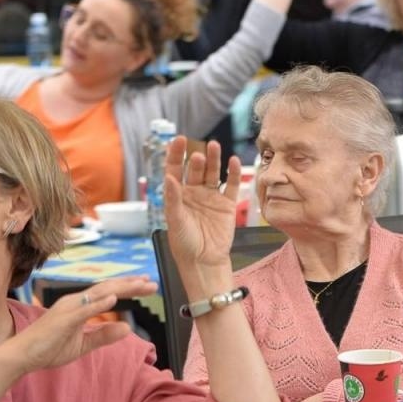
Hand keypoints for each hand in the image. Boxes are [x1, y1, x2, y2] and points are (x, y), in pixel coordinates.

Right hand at [2, 278, 158, 372]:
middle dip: (131, 285)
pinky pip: (83, 310)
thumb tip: (127, 328)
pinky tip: (113, 298)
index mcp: (79, 307)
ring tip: (139, 285)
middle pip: (107, 289)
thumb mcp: (84, 344)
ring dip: (120, 288)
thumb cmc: (48, 348)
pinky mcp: (62, 320)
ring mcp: (68, 309)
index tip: (147, 285)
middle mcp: (75, 303)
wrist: (22, 356)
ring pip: (98, 294)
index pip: (108, 293)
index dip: (128, 288)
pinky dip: (98, 303)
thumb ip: (104, 335)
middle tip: (152, 283)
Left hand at [163, 136, 240, 289]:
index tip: (178, 140)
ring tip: (214, 147)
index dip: (175, 154)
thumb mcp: (175, 221)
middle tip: (198, 154)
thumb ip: (173, 199)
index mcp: (177, 195)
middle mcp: (194, 193)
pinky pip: (231, 186)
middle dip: (197, 160)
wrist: (205, 261)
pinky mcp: (227, 205)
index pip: (174, 169)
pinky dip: (233, 174)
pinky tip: (233, 162)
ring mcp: (211, 197)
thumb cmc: (184, 243)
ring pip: (213, 173)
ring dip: (214, 160)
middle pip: (195, 169)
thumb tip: (169, 178)